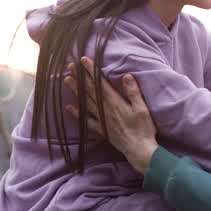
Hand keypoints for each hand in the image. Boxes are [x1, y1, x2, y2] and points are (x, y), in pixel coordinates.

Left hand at [64, 57, 157, 172]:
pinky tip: (69, 107)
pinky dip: (77, 114)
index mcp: (115, 103)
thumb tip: (126, 76)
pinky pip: (86, 120)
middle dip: (80, 77)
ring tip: (66, 80)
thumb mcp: (142, 109)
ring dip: (76, 91)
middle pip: (90, 91)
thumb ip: (133, 92)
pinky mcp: (101, 130)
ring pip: (86, 102)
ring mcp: (101, 120)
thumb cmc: (143, 130)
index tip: (83, 60)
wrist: (139, 150)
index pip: (100, 83)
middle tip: (70, 66)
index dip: (91, 71)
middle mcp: (105, 110)